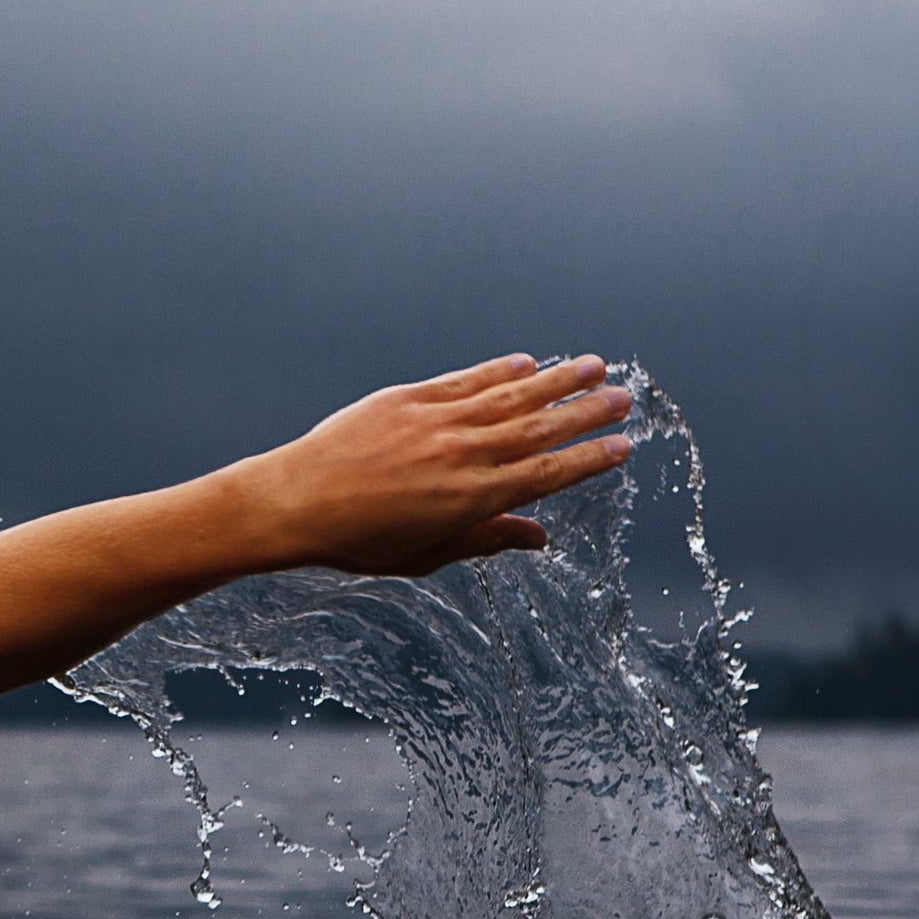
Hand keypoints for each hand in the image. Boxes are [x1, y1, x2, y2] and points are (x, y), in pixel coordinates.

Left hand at [241, 353, 633, 578]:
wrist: (293, 502)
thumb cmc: (355, 539)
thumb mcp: (423, 554)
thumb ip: (484, 540)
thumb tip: (539, 538)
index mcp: (469, 500)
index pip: (545, 476)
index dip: (588, 460)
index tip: (622, 447)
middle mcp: (461, 456)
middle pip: (540, 429)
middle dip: (586, 412)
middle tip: (625, 397)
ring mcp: (436, 422)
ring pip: (511, 396)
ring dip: (557, 380)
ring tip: (594, 366)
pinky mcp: (409, 399)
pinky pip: (466, 380)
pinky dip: (499, 370)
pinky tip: (527, 363)